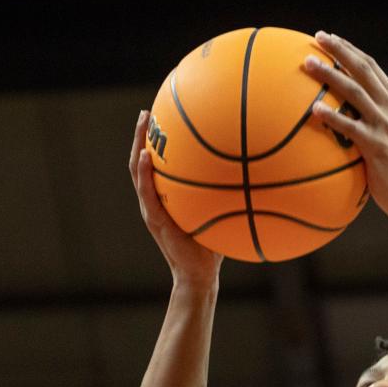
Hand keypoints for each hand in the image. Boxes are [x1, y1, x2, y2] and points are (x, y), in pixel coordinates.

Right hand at [128, 110, 221, 287]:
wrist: (199, 274)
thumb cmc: (211, 247)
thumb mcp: (218, 215)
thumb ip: (224, 197)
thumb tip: (250, 175)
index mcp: (165, 199)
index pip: (155, 166)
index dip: (154, 143)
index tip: (160, 119)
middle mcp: (153, 201)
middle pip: (141, 161)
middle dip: (142, 135)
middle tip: (147, 112)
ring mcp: (151, 209)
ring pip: (137, 171)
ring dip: (138, 145)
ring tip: (143, 123)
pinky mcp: (154, 220)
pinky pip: (146, 192)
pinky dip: (144, 173)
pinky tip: (146, 156)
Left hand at [304, 32, 387, 224]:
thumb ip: (372, 124)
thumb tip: (342, 118)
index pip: (372, 68)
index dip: (350, 50)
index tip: (330, 39)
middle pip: (363, 70)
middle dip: (340, 50)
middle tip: (317, 37)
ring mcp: (385, 127)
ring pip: (355, 91)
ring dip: (330, 75)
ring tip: (308, 64)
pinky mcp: (377, 146)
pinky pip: (350, 127)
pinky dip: (332, 116)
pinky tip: (314, 109)